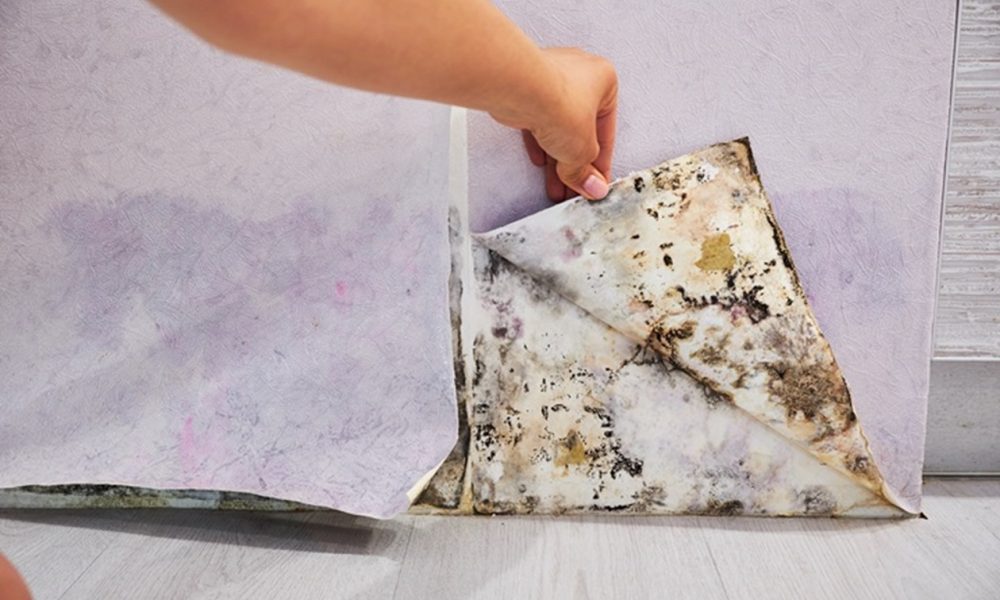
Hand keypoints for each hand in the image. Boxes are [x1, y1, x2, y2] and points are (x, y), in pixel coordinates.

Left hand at [492, 48, 617, 201]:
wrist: (518, 89)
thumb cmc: (558, 102)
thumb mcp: (581, 149)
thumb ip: (585, 172)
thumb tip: (592, 187)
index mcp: (604, 81)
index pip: (606, 132)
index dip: (601, 164)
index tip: (596, 184)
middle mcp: (579, 75)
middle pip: (580, 131)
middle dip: (576, 165)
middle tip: (575, 188)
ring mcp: (550, 80)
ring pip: (558, 128)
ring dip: (557, 160)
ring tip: (556, 185)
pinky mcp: (526, 91)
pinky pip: (537, 122)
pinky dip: (540, 144)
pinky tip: (540, 164)